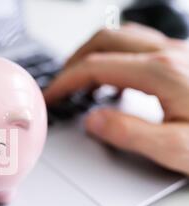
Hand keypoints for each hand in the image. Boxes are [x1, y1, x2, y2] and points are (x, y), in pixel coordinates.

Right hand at [44, 23, 188, 174]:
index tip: (51, 96)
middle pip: (105, 40)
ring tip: (82, 77)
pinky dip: (117, 54)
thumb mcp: (177, 148)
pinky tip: (119, 76)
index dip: (65, 81)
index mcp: (161, 74)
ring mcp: (180, 53)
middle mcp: (169, 55)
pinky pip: (142, 45)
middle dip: (74, 60)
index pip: (95, 67)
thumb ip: (129, 134)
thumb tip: (94, 121)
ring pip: (123, 37)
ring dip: (95, 52)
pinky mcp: (187, 59)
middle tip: (61, 84)